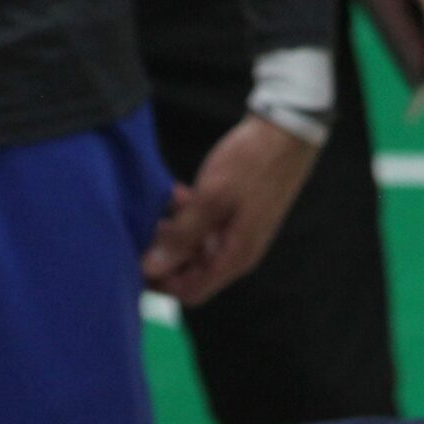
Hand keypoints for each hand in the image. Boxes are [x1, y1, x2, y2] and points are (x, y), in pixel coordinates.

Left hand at [142, 116, 320, 306]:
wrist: (286, 131)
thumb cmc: (253, 163)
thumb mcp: (211, 198)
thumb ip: (182, 236)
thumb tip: (152, 269)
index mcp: (234, 256)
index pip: (191, 292)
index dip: (161, 284)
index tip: (137, 262)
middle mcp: (235, 252)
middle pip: (189, 271)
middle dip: (164, 254)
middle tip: (143, 228)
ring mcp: (234, 234)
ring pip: (193, 248)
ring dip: (174, 232)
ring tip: (161, 206)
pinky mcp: (232, 216)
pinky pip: (202, 228)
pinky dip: (187, 217)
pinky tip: (177, 194)